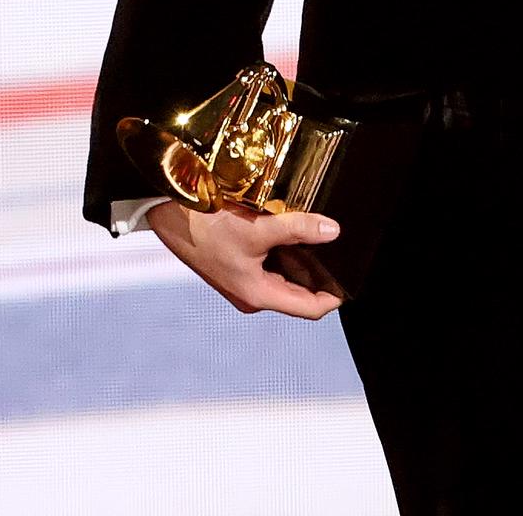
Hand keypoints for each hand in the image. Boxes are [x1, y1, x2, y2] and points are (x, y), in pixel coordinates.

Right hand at [145, 198, 344, 319]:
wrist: (170, 214)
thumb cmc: (207, 227)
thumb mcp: (259, 228)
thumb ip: (299, 229)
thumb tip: (333, 232)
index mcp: (258, 295)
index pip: (310, 308)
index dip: (335, 295)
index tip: (352, 276)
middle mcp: (253, 293)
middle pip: (301, 290)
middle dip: (321, 270)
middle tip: (339, 245)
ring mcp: (245, 281)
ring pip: (287, 274)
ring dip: (304, 256)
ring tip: (320, 232)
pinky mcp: (239, 266)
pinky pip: (273, 263)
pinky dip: (286, 249)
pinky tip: (295, 228)